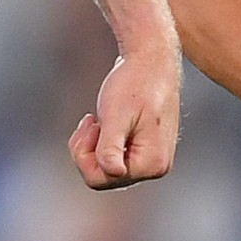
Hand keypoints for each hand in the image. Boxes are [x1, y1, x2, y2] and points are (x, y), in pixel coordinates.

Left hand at [67, 46, 179, 191]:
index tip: (91, 124)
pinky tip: (102, 123)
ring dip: (93, 146)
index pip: (100, 179)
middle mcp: (156, 168)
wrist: (152, 61)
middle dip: (88, 151)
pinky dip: (100, 142)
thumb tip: (114, 172)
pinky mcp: (144, 150)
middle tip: (89, 122)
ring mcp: (152, 160)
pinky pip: (112, 158)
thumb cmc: (134, 84)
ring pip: (104, 168)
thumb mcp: (116, 115)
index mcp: (152, 164)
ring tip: (96, 120)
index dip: (84, 156)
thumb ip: (112, 146)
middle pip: (102, 177)